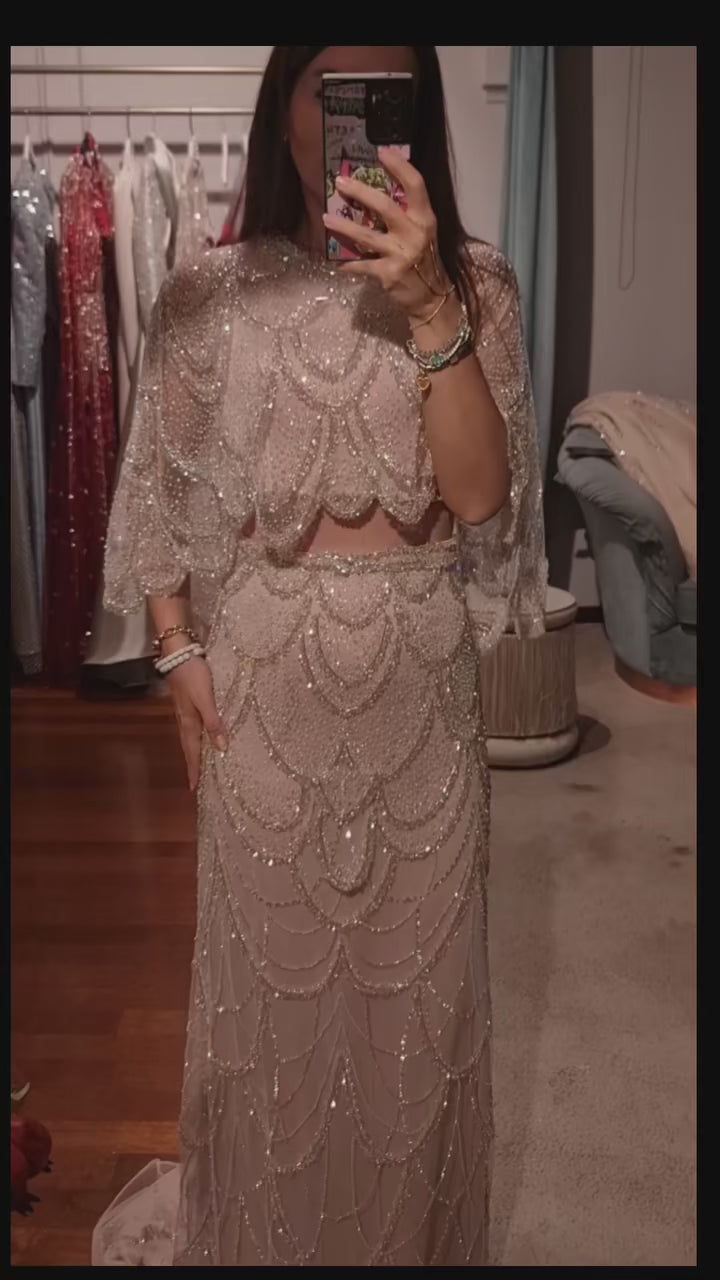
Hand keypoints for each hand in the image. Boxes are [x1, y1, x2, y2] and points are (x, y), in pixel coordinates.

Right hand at [166, 656, 226, 791]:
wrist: (177, 653)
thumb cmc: (193, 675)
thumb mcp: (205, 699)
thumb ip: (213, 722)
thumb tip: (221, 748)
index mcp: (189, 721)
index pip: (193, 751)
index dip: (194, 769)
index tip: (194, 788)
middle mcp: (185, 719)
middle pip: (189, 746)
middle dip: (192, 764)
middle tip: (194, 781)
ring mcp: (183, 710)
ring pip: (189, 736)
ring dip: (192, 751)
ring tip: (197, 763)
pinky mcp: (185, 701)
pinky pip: (190, 726)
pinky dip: (194, 736)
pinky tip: (198, 734)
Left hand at [322, 147, 448, 322]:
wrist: (431, 297)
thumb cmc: (424, 259)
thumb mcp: (423, 232)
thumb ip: (407, 213)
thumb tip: (377, 190)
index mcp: (425, 219)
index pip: (415, 185)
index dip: (399, 166)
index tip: (381, 152)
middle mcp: (414, 234)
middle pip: (385, 206)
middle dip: (360, 192)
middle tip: (340, 182)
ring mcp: (400, 254)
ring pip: (366, 236)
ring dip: (343, 227)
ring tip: (326, 217)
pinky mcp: (387, 274)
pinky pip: (361, 265)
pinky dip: (348, 263)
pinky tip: (337, 261)